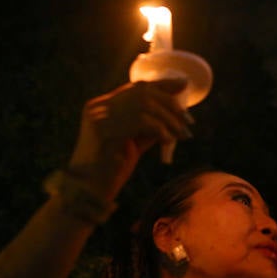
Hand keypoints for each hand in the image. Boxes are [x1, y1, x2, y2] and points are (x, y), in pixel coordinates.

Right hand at [66, 79, 192, 199]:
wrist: (88, 193)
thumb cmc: (111, 171)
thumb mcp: (132, 143)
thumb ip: (148, 127)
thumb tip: (174, 114)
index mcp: (101, 106)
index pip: (135, 87)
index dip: (162, 84)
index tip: (184, 85)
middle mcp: (97, 107)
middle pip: (142, 92)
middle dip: (170, 103)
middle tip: (189, 119)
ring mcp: (98, 117)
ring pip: (144, 106)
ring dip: (169, 119)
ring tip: (183, 134)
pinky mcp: (103, 131)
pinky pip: (140, 122)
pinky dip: (159, 129)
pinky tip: (169, 141)